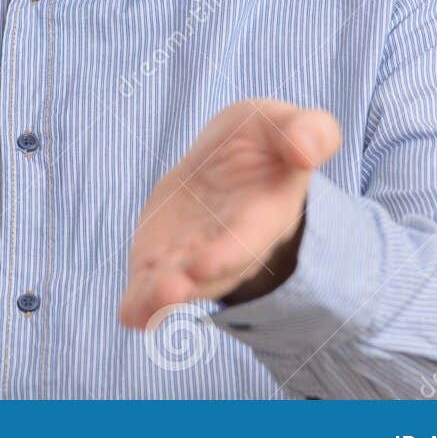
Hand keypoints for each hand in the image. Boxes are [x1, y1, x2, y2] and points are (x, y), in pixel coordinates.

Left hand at [118, 97, 340, 328]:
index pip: (247, 239)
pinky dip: (139, 301)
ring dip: (158, 299)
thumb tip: (308, 150)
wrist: (235, 158)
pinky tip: (128, 315)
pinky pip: (152, 283)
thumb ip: (306, 132)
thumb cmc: (266, 141)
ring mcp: (195, 255)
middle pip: (211, 274)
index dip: (227, 252)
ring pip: (179, 285)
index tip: (204, 264)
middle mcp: (230, 245)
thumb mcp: (284, 123)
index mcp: (264, 213)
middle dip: (188, 284)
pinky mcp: (165, 256)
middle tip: (165, 292)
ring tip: (139, 311)